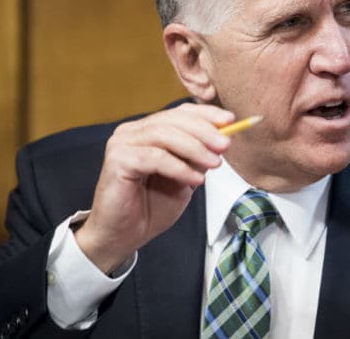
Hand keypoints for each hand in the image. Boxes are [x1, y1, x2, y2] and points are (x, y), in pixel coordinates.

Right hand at [74, 102, 233, 273]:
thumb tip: (222, 141)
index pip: (180, 112)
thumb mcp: (185, 177)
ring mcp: (122, 143)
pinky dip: (179, 167)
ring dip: (195, 148)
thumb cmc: (150, 207)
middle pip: (174, 120)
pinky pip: (155, 157)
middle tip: (225, 144)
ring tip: (214, 163)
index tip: (230, 121)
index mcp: (147, 130)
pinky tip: (195, 179)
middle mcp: (132, 131)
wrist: (124, 236)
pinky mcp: (118, 160)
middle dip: (205, 131)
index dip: (206, 114)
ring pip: (165, 135)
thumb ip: (199, 158)